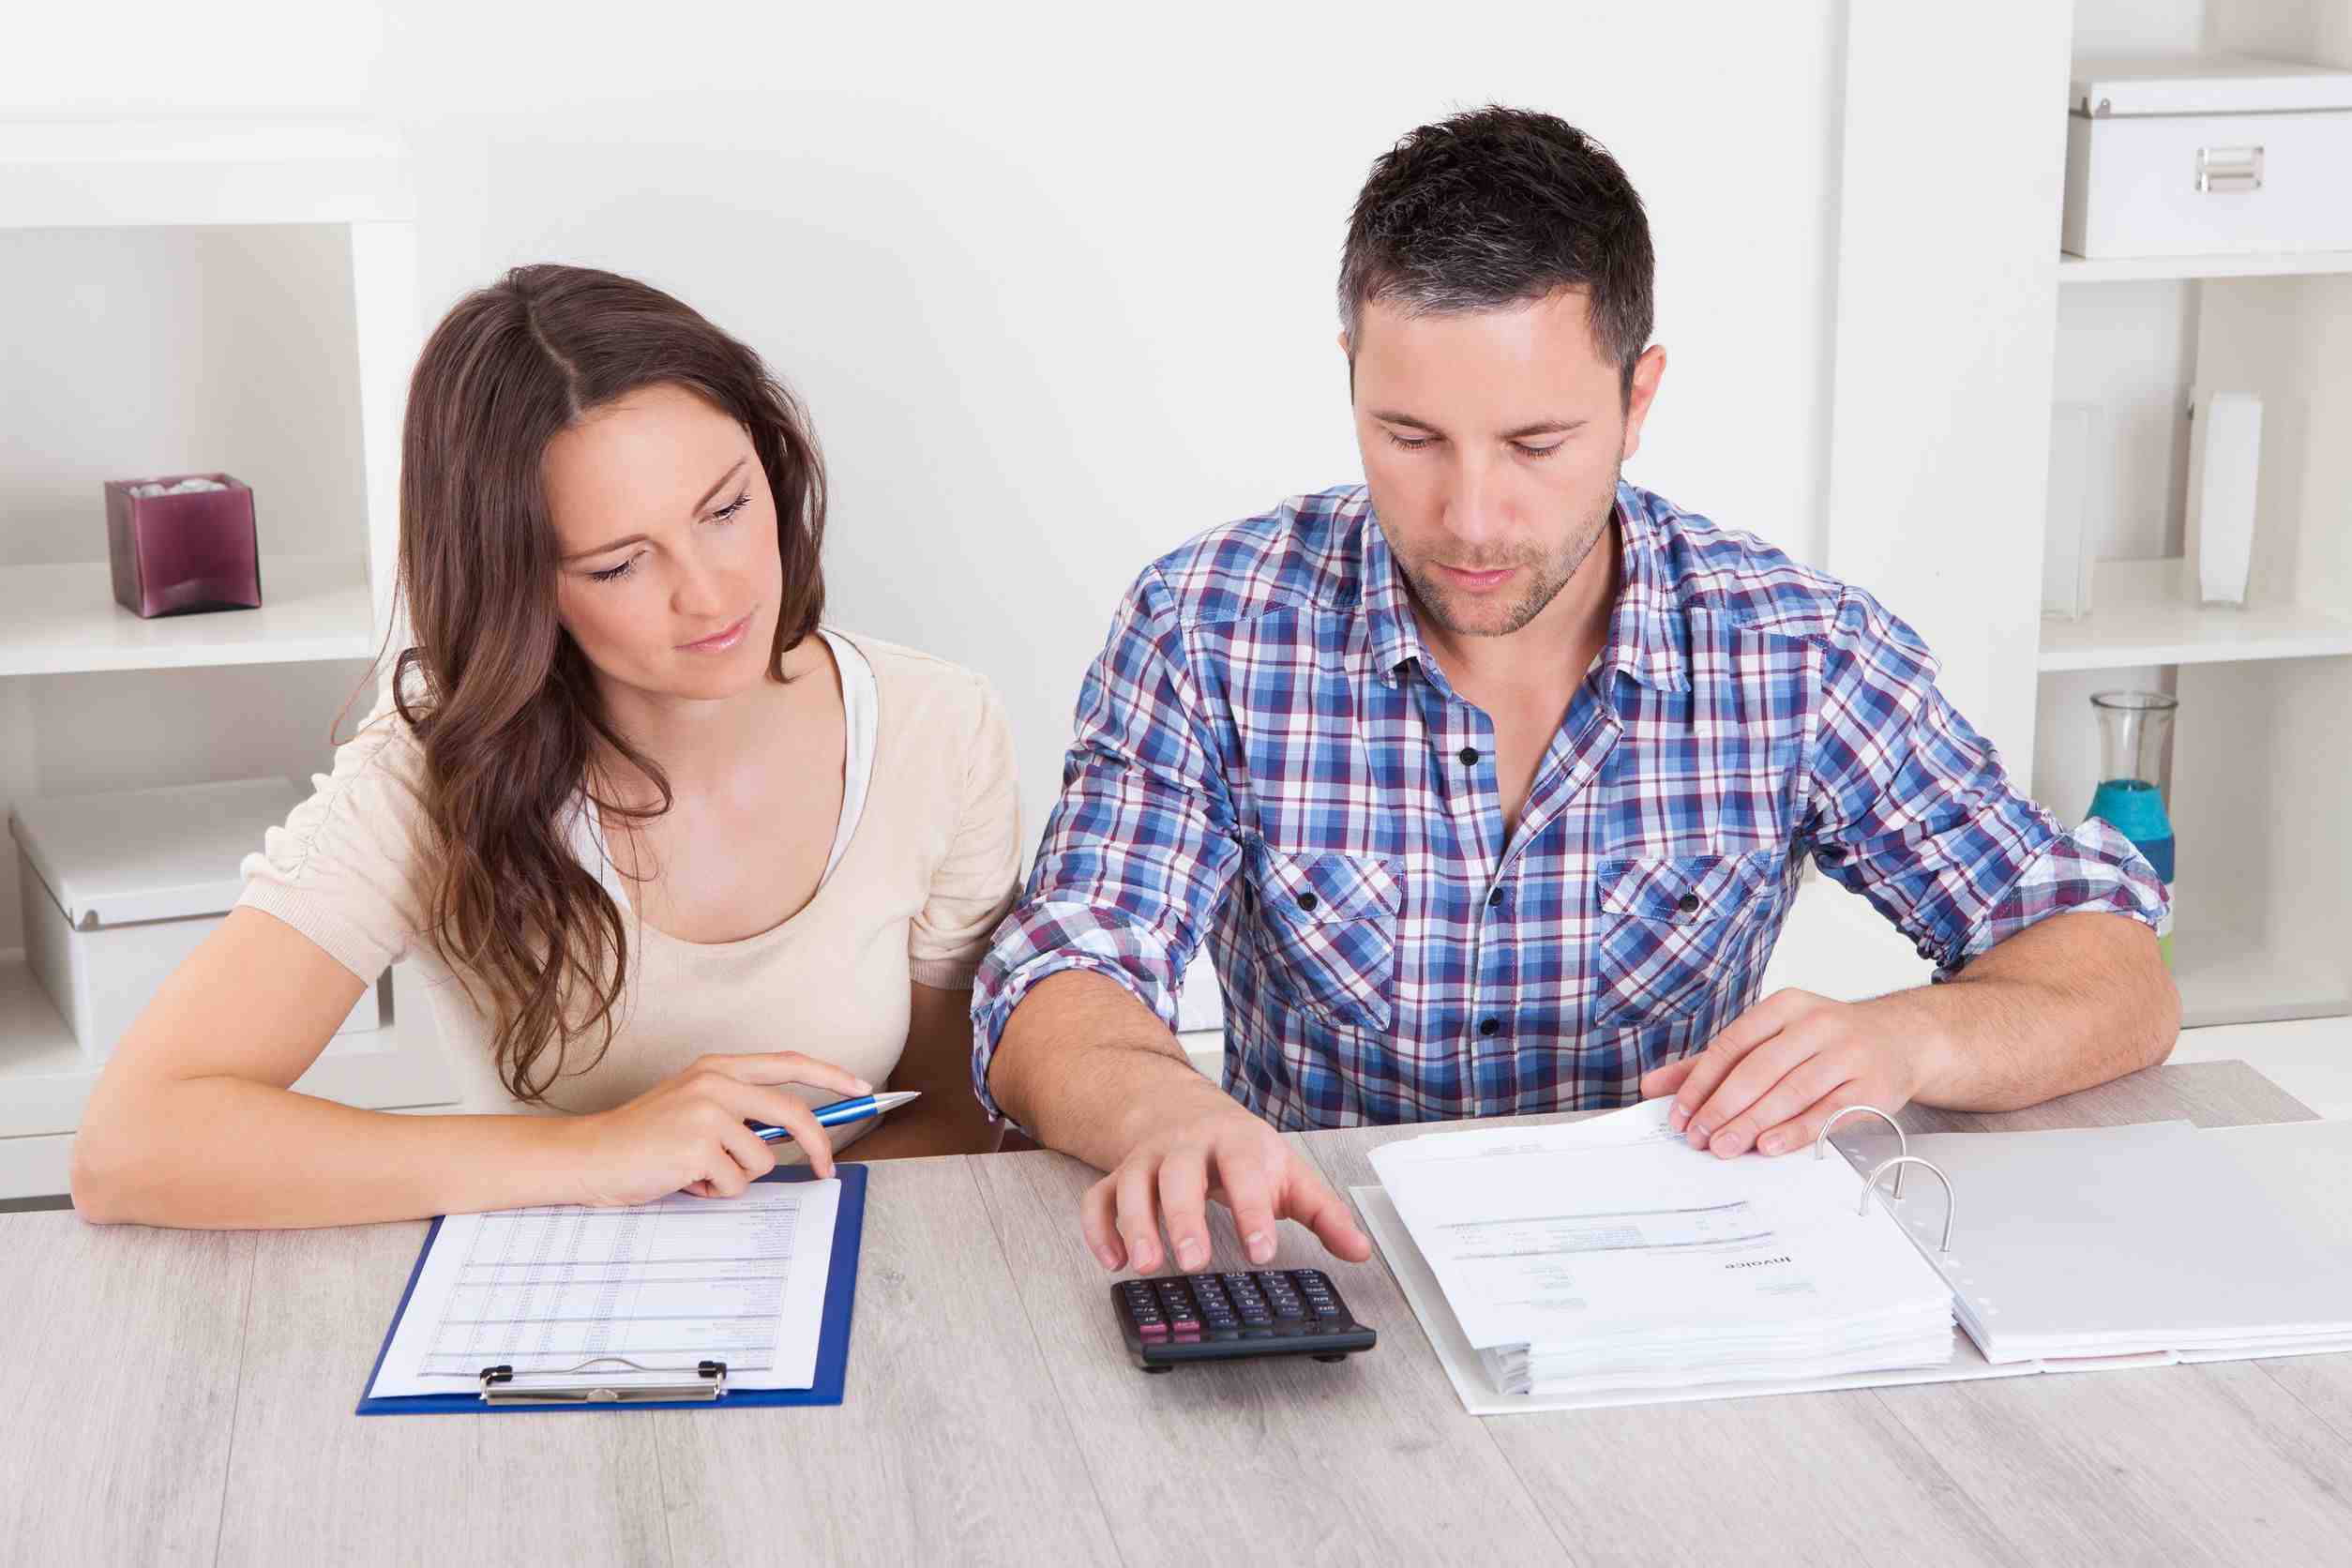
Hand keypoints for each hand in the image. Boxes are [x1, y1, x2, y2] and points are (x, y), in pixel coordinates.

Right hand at [568, 1052, 872, 1204]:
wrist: (590, 1155)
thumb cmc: (643, 1138)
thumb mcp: (693, 1107)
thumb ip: (738, 1111)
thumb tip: (790, 1137)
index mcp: (717, 1068)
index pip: (788, 1063)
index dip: (830, 1075)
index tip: (860, 1089)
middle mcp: (715, 1083)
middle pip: (792, 1115)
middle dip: (817, 1147)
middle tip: (825, 1171)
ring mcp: (707, 1114)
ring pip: (762, 1159)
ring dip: (738, 1178)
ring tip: (700, 1172)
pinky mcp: (698, 1148)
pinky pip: (736, 1183)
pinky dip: (716, 1191)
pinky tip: (685, 1180)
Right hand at [1081, 1091, 1373, 1273]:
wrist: (1187, 1110)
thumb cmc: (1242, 1151)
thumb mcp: (1290, 1173)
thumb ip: (1325, 1214)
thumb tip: (1360, 1249)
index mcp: (1236, 1141)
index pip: (1243, 1170)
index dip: (1252, 1210)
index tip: (1260, 1250)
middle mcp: (1186, 1145)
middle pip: (1179, 1174)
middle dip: (1185, 1219)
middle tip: (1195, 1263)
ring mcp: (1148, 1159)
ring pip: (1133, 1185)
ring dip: (1136, 1225)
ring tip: (1146, 1266)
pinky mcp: (1119, 1176)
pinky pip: (1098, 1198)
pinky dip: (1098, 1230)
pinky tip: (1112, 1261)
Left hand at [1639, 988, 1937, 1158]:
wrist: (1904, 1038)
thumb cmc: (1827, 1041)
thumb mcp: (1774, 1037)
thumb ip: (1715, 1062)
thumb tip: (1655, 1086)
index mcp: (1785, 1006)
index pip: (1732, 1044)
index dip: (1701, 1081)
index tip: (1679, 1113)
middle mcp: (1818, 1024)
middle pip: (1759, 1070)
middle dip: (1723, 1107)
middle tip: (1698, 1137)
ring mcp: (1849, 1054)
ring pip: (1791, 1092)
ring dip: (1752, 1123)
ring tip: (1724, 1147)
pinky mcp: (1874, 1086)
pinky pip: (1828, 1113)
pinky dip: (1796, 1131)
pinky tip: (1769, 1145)